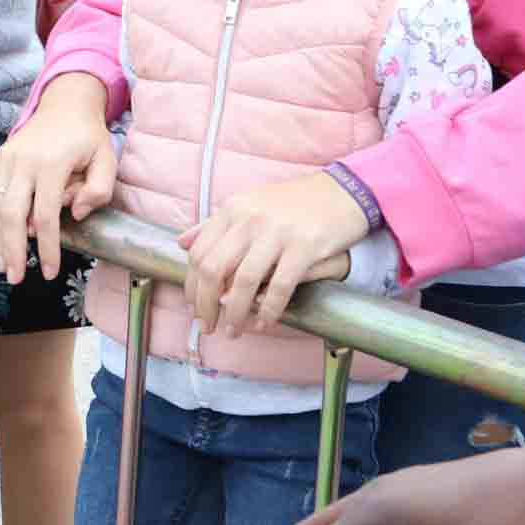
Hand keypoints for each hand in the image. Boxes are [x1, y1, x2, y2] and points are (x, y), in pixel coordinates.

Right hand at [0, 75, 117, 284]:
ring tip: (6, 267)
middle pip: (13, 214)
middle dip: (14, 250)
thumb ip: (99, 189)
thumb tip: (76, 212)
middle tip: (16, 278)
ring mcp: (7, 158)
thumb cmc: (88, 136)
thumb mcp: (107, 159)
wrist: (65, 104)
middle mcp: (24, 160)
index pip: (46, 214)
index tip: (51, 270)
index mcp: (52, 162)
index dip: (48, 247)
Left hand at [179, 173, 366, 334]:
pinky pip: (279, 287)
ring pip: (243, 282)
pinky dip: (268, 310)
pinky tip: (264, 323)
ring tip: (233, 331)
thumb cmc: (293, 204)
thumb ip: (214, 225)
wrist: (343, 192)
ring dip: (234, 313)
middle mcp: (249, 219)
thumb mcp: (248, 206)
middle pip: (213, 269)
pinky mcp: (304, 247)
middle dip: (205, 305)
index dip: (192, 286)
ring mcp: (276, 232)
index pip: (198, 253)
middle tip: (208, 327)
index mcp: (232, 210)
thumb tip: (181, 243)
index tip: (194, 308)